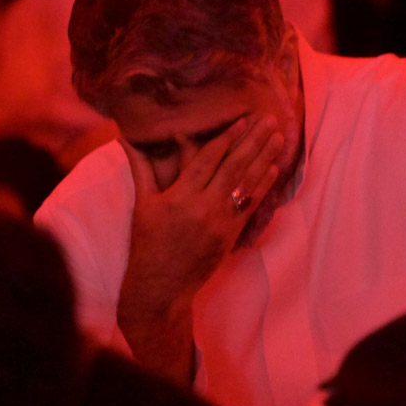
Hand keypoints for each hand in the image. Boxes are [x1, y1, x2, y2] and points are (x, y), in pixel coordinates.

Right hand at [117, 116, 283, 380]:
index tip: (243, 119)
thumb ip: (141, 170)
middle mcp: (202, 206)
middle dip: (252, 141)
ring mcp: (219, 221)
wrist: (160, 287)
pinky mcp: (229, 236)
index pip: (208, 158)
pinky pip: (250, 206)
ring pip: (246, 183)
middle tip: (269, 119)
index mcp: (179, 195)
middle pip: (233, 166)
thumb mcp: (143, 205)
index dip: (227, 137)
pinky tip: (274, 169)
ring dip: (264, 158)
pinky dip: (263, 186)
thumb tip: (127, 140)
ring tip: (279, 137)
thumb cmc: (146, 245)